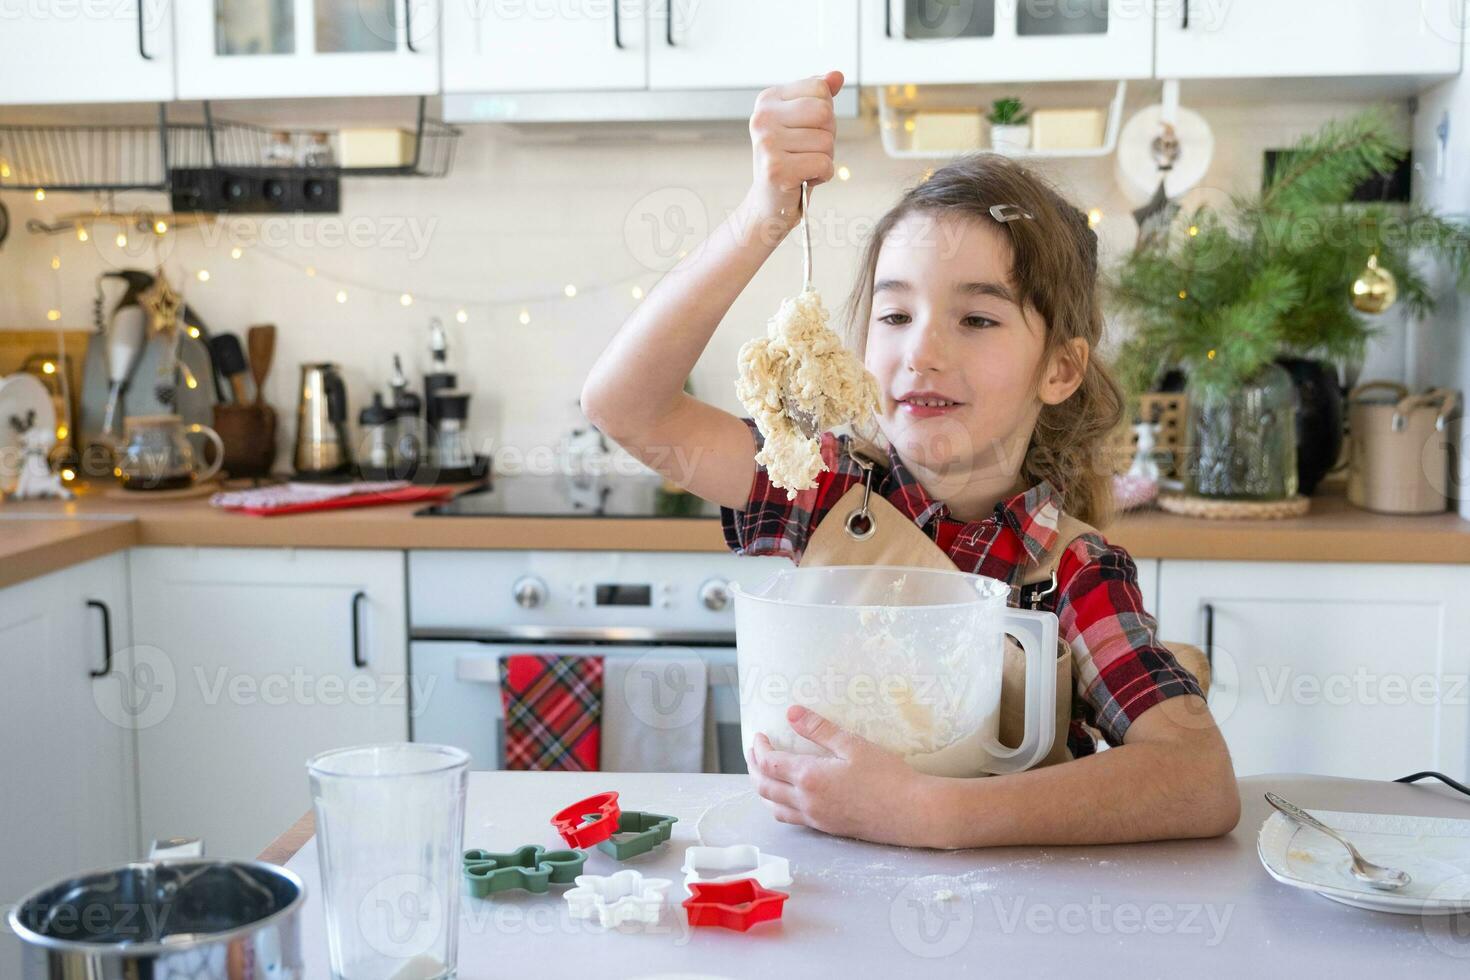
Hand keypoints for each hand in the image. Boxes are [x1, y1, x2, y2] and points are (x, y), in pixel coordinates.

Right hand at [746, 71, 843, 228]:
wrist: (770, 204)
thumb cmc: (790, 160)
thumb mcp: (804, 123)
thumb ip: (819, 97)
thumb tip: (837, 76)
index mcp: (768, 100)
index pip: (820, 88)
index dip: (825, 114)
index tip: (806, 131)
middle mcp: (762, 118)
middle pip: (824, 112)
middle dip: (827, 136)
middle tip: (806, 152)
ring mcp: (767, 143)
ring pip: (826, 141)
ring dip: (824, 158)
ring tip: (803, 166)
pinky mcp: (776, 169)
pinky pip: (824, 164)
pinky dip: (823, 175)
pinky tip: (804, 179)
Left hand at [747, 704, 937, 846]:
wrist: (913, 813)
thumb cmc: (888, 776)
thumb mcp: (853, 744)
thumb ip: (819, 729)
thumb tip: (791, 712)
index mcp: (810, 778)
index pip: (769, 763)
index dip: (759, 748)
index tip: (760, 735)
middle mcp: (807, 802)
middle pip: (764, 787)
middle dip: (753, 767)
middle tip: (755, 751)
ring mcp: (816, 819)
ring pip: (774, 807)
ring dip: (762, 789)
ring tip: (764, 773)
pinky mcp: (827, 829)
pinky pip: (791, 819)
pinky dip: (779, 805)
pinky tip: (788, 795)